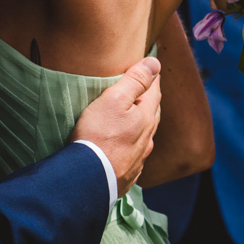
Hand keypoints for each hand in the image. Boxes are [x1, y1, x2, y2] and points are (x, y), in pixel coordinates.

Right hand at [72, 56, 161, 195]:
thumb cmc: (98, 136)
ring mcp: (139, 158)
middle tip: (145, 90)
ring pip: (145, 135)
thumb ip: (135, 81)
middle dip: (150, 100)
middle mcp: (147, 138)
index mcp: (147, 117)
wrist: (87, 180)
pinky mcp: (127, 174)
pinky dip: (132, 146)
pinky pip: (134, 156)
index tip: (151, 68)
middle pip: (152, 113)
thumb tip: (155, 63)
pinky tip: (126, 148)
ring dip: (142, 124)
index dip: (152, 77)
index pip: (154, 90)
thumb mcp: (114, 100)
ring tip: (136, 117)